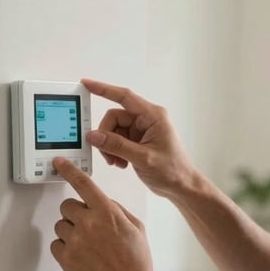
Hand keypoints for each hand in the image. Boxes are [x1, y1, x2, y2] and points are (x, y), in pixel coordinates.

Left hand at [50, 157, 156, 270]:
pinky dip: (65, 248)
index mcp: (107, 212)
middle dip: (76, 214)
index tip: (58, 163)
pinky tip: (82, 256)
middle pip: (67, 206)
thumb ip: (115, 209)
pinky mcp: (66, 258)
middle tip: (89, 228)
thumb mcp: (135, 227)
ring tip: (89, 246)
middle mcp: (89, 223)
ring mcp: (76, 241)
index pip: (83, 183)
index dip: (68, 170)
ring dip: (71, 232)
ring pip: (61, 225)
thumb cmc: (137, 262)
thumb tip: (101, 203)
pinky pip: (56, 244)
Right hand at [82, 79, 196, 198]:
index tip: (87, 84)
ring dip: (110, 146)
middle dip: (106, 136)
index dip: (103, 89)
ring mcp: (142, 131)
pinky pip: (117, 140)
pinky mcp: (138, 141)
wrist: (182, 186)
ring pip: (114, 131)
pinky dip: (114, 151)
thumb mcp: (143, 158)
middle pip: (115, 118)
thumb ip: (117, 146)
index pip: (124, 96)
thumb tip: (95, 136)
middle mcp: (147, 120)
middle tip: (107, 154)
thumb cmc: (173, 170)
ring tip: (117, 162)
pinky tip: (121, 163)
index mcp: (153, 116)